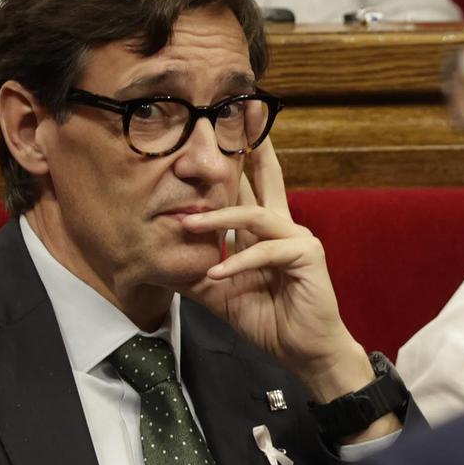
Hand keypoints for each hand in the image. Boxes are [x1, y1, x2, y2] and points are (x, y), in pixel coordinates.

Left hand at [176, 141, 377, 400]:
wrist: (304, 351)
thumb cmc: (268, 319)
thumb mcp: (220, 292)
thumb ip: (195, 272)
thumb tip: (157, 262)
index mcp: (265, 231)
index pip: (249, 188)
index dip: (237, 160)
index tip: (222, 130)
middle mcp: (284, 226)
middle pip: (267, 178)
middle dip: (252, 147)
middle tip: (238, 113)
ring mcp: (298, 238)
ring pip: (254, 216)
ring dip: (218, 220)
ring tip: (186, 225)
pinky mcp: (306, 256)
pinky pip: (266, 252)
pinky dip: (237, 263)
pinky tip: (216, 274)